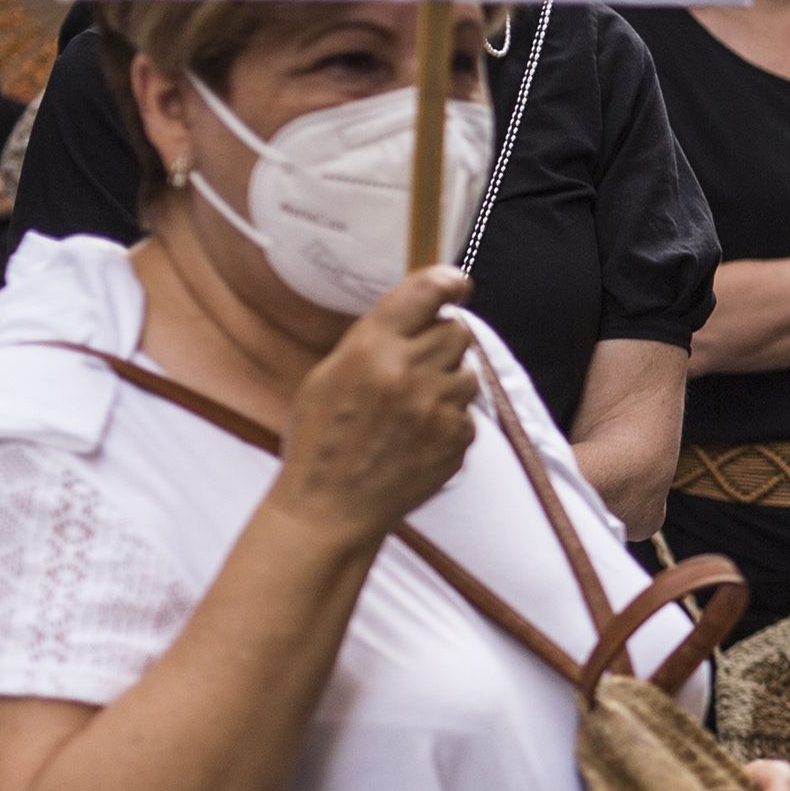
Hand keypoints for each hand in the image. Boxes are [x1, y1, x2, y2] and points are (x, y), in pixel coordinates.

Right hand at [270, 268, 476, 544]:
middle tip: (419, 364)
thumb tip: (418, 313)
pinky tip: (417, 437)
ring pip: (468, 372)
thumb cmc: (321, 441)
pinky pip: (468, 413)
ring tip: (412, 408)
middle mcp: (408, 371)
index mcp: (370, 348)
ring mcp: (437, 407)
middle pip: (457, 331)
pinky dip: (449, 420)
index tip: (458, 284)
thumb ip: (374, 341)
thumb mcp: (328, 376)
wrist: (329, 508)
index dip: (449, 282)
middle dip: (443, 341)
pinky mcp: (456, 438)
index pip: (427, 292)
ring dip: (448, 382)